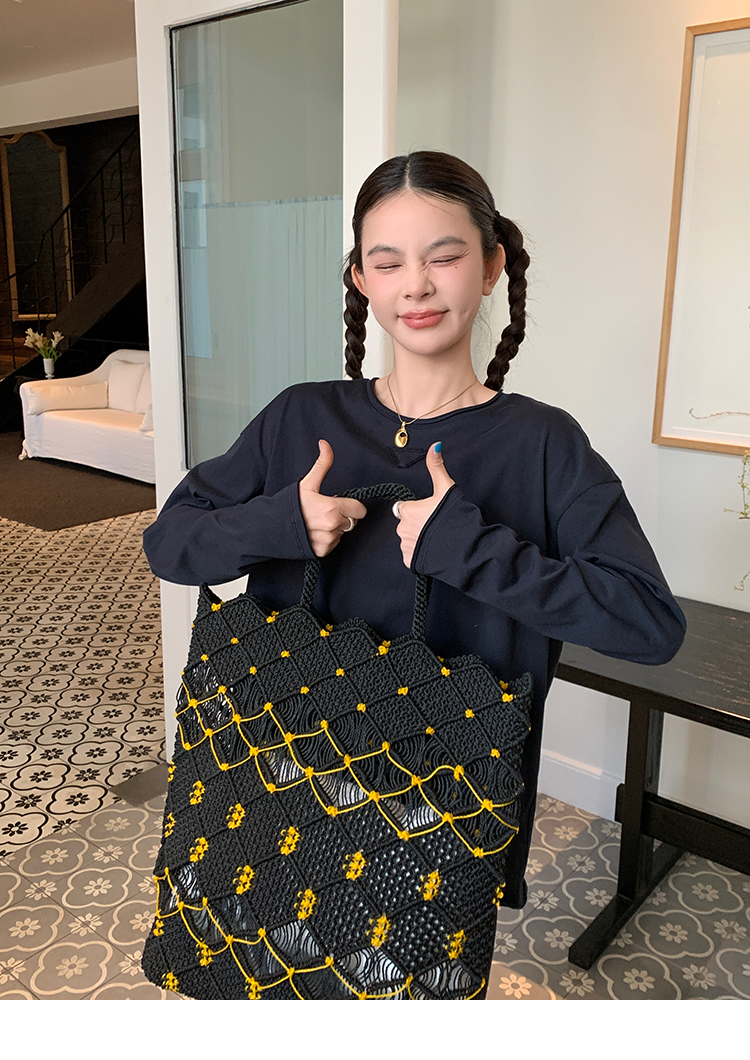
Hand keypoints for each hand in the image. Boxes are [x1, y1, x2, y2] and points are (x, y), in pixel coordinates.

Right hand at [298, 440, 366, 556]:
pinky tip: (314, 532)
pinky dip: (327, 539)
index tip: (340, 502)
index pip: (360, 510)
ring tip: (317, 522)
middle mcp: (332, 526)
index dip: (352, 505)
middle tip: (326, 511)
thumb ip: (322, 464)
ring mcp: (328, 541)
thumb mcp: (307, 483)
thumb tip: (325, 444)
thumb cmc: (289, 505)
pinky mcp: (322, 552)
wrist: (270, 527)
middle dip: (343, 515)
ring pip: (343, 533)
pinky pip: (334, 544)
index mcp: (332, 508)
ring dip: (335, 528)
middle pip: (352, 521)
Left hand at [394, 442, 454, 566]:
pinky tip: (435, 550)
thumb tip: (434, 446)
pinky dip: (420, 553)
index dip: (419, 509)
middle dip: (419, 524)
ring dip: (419, 539)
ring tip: (438, 538)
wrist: (467, 549)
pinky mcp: (410, 562)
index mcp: (407, 510)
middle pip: (407, 523)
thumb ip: (437, 468)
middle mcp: (401, 529)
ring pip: (409, 539)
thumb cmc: (456, 518)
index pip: (406, 507)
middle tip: (437, 526)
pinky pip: (412, 555)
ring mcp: (405, 547)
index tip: (432, 512)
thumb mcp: (447, 489)